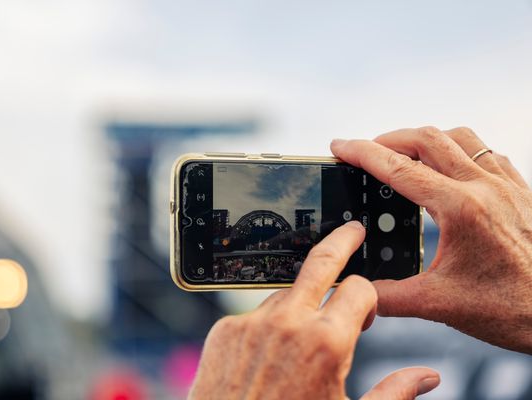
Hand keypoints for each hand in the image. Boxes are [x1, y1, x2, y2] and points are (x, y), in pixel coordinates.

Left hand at [190, 222, 439, 398]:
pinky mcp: (224, 329)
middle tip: (352, 230)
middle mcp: (287, 323)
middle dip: (342, 241)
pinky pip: (254, 315)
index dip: (370, 299)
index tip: (367, 313)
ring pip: (286, 295)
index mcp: (327, 343)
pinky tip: (269, 357)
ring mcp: (252, 323)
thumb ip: (393, 395)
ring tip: (301, 342)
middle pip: (320, 261)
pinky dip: (267, 327)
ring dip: (301, 306)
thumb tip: (426, 377)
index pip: (360, 289)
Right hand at [331, 126, 531, 352]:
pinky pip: (486, 152)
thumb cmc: (513, 309)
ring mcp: (507, 185)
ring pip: (460, 137)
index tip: (340, 146)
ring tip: (403, 153)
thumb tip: (357, 292)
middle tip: (365, 151)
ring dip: (425, 138)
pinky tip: (449, 167)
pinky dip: (458, 149)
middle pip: (427, 138)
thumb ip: (390, 297)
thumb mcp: (440, 304)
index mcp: (461, 209)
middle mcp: (485, 188)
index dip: (362, 153)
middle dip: (388, 139)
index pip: (399, 168)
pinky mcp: (521, 191)